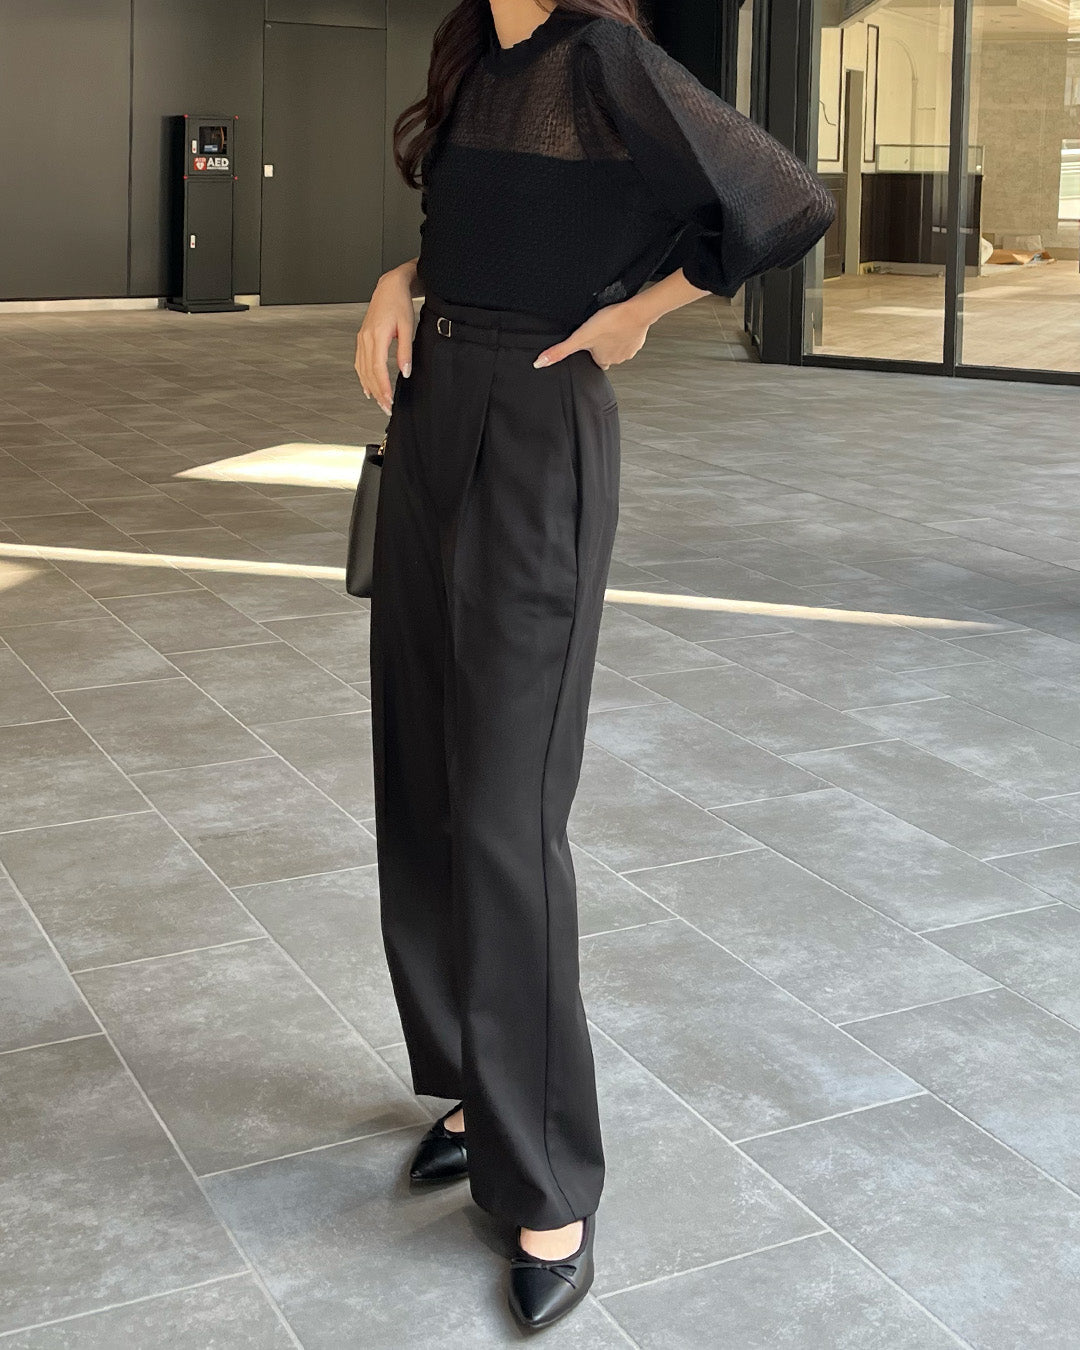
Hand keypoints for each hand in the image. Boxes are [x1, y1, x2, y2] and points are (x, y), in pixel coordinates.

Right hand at [355, 266, 415, 414]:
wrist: (389, 288)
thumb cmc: (399, 304)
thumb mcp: (407, 328)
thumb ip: (405, 352)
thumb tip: (405, 372)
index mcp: (377, 335)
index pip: (378, 368)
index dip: (383, 387)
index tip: (389, 400)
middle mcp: (366, 338)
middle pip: (369, 373)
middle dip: (378, 393)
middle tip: (386, 408)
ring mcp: (361, 339)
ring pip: (362, 370)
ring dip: (370, 388)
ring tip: (379, 402)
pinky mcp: (361, 339)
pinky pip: (359, 363)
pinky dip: (363, 377)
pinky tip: (367, 388)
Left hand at [532, 298, 650, 371]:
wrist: (637, 311)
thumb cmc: (610, 322)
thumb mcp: (579, 337)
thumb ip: (560, 351)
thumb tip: (539, 363)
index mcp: (602, 360)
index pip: (593, 361)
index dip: (589, 352)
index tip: (588, 344)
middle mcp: (616, 359)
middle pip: (605, 354)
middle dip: (601, 344)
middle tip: (598, 331)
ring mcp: (629, 351)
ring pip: (617, 347)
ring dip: (613, 338)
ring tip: (609, 326)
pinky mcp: (638, 340)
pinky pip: (629, 338)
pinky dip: (625, 332)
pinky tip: (621, 324)